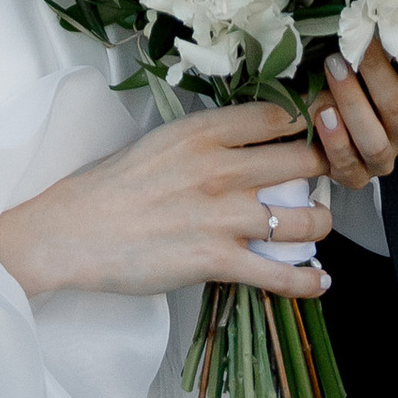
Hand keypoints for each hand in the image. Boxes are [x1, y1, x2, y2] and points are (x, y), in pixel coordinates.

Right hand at [0, 108, 332, 305]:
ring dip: (320, 224)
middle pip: (301, 161)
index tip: (313, 134)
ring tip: (316, 227)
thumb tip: (246, 145)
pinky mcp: (216, 261)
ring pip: (304, 219)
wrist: (73, 232)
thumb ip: (206, 141)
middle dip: (322, 171)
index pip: (276, 116)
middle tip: (324, 181)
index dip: (303, 125)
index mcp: (201, 131)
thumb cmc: (111, 186)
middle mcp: (219, 167)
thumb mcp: (160, 142)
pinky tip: (319, 281)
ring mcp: (221, 216)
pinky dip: (308, 282)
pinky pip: (281, 275)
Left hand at [309, 34, 397, 193]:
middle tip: (353, 45)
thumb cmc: (369, 70)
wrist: (326, 102)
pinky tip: (323, 115)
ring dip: (353, 104)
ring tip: (333, 70)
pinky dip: (335, 144)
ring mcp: (382, 157)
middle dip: (375, 74)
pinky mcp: (353, 174)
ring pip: (375, 142)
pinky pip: (349, 169)